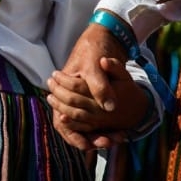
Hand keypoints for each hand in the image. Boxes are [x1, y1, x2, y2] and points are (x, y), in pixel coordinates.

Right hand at [49, 23, 128, 148]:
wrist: (106, 36)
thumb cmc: (95, 48)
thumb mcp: (95, 65)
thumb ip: (100, 87)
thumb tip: (109, 109)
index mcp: (64, 89)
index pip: (64, 120)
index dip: (77, 135)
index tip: (95, 144)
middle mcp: (70, 95)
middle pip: (75, 126)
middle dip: (90, 138)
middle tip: (109, 143)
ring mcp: (82, 96)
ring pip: (85, 124)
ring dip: (98, 134)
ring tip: (114, 139)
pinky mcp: (94, 96)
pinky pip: (95, 117)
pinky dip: (104, 126)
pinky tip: (117, 132)